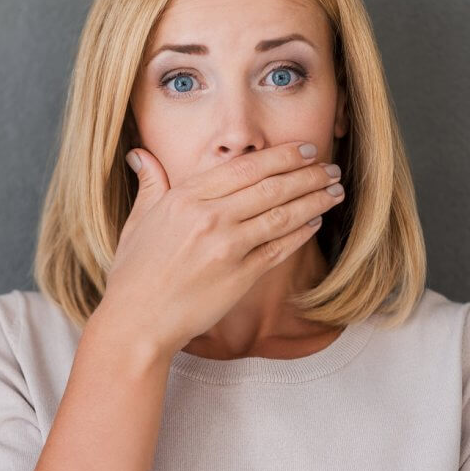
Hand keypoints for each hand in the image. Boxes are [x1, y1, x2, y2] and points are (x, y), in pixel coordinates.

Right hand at [99, 141, 344, 356]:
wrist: (137, 321)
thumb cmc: (134, 272)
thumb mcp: (137, 220)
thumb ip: (150, 183)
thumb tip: (140, 154)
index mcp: (186, 197)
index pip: (244, 167)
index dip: (281, 156)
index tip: (304, 149)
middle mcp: (209, 217)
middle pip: (270, 187)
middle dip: (307, 174)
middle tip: (331, 167)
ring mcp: (227, 247)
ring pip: (281, 215)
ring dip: (314, 200)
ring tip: (335, 191)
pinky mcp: (240, 276)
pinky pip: (279, 248)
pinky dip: (301, 233)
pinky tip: (315, 223)